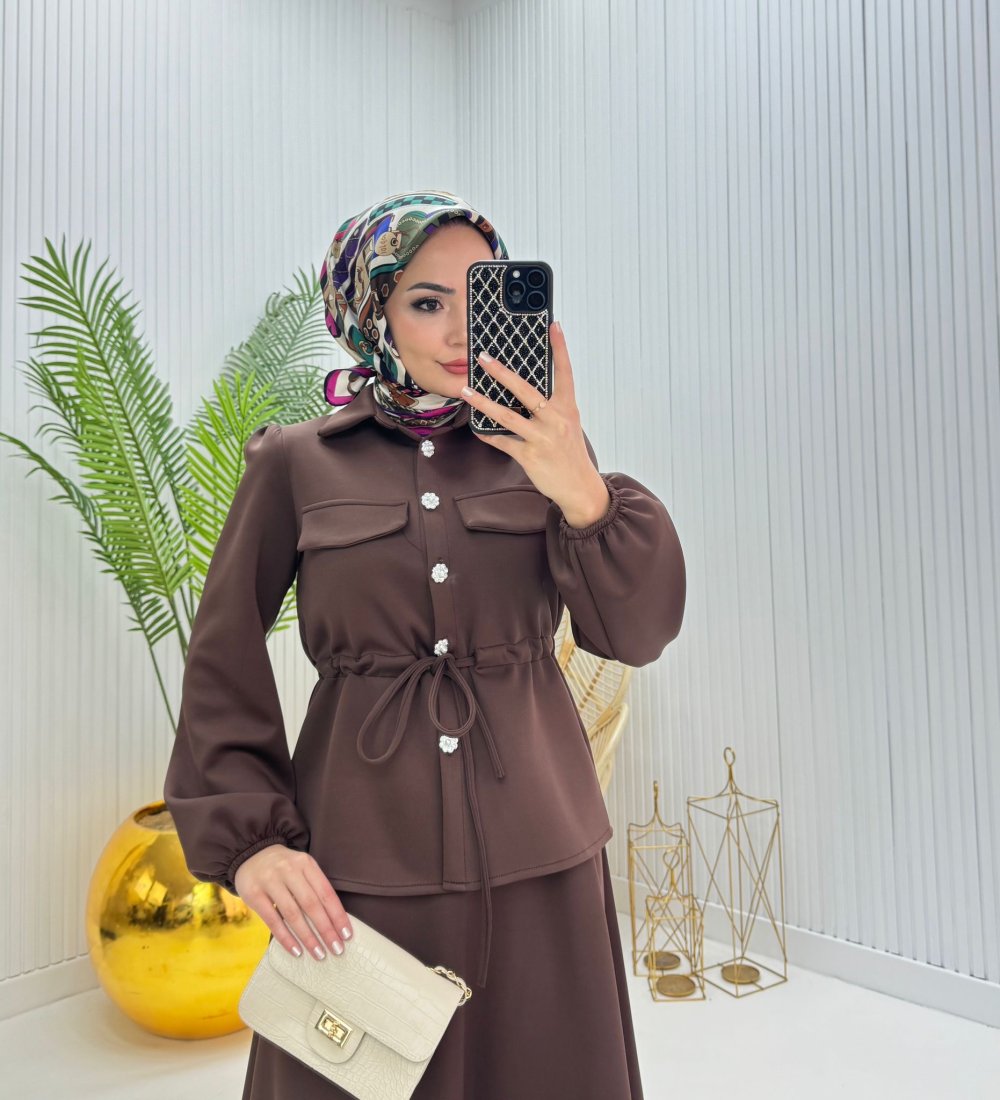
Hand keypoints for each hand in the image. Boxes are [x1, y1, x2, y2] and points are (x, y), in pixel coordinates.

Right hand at [233, 843, 353, 960]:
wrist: (251, 854)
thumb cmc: (284, 868)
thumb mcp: (302, 868)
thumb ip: (315, 888)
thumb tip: (334, 921)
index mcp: (306, 864)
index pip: (326, 893)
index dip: (338, 915)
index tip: (347, 935)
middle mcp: (289, 870)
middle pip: (312, 904)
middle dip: (326, 929)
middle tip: (336, 949)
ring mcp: (270, 881)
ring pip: (293, 914)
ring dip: (308, 937)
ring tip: (319, 953)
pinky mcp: (254, 894)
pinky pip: (273, 920)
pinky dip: (286, 938)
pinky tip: (296, 950)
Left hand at [461, 322, 611, 526]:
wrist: (580, 488)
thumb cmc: (571, 454)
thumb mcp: (568, 425)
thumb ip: (551, 407)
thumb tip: (525, 389)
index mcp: (567, 408)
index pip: (565, 372)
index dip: (560, 348)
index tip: (554, 325)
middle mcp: (556, 420)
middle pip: (526, 390)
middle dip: (502, 372)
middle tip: (483, 358)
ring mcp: (542, 439)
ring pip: (507, 416)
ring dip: (483, 402)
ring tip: (466, 391)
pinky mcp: (530, 456)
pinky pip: (503, 442)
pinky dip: (488, 434)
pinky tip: (477, 428)